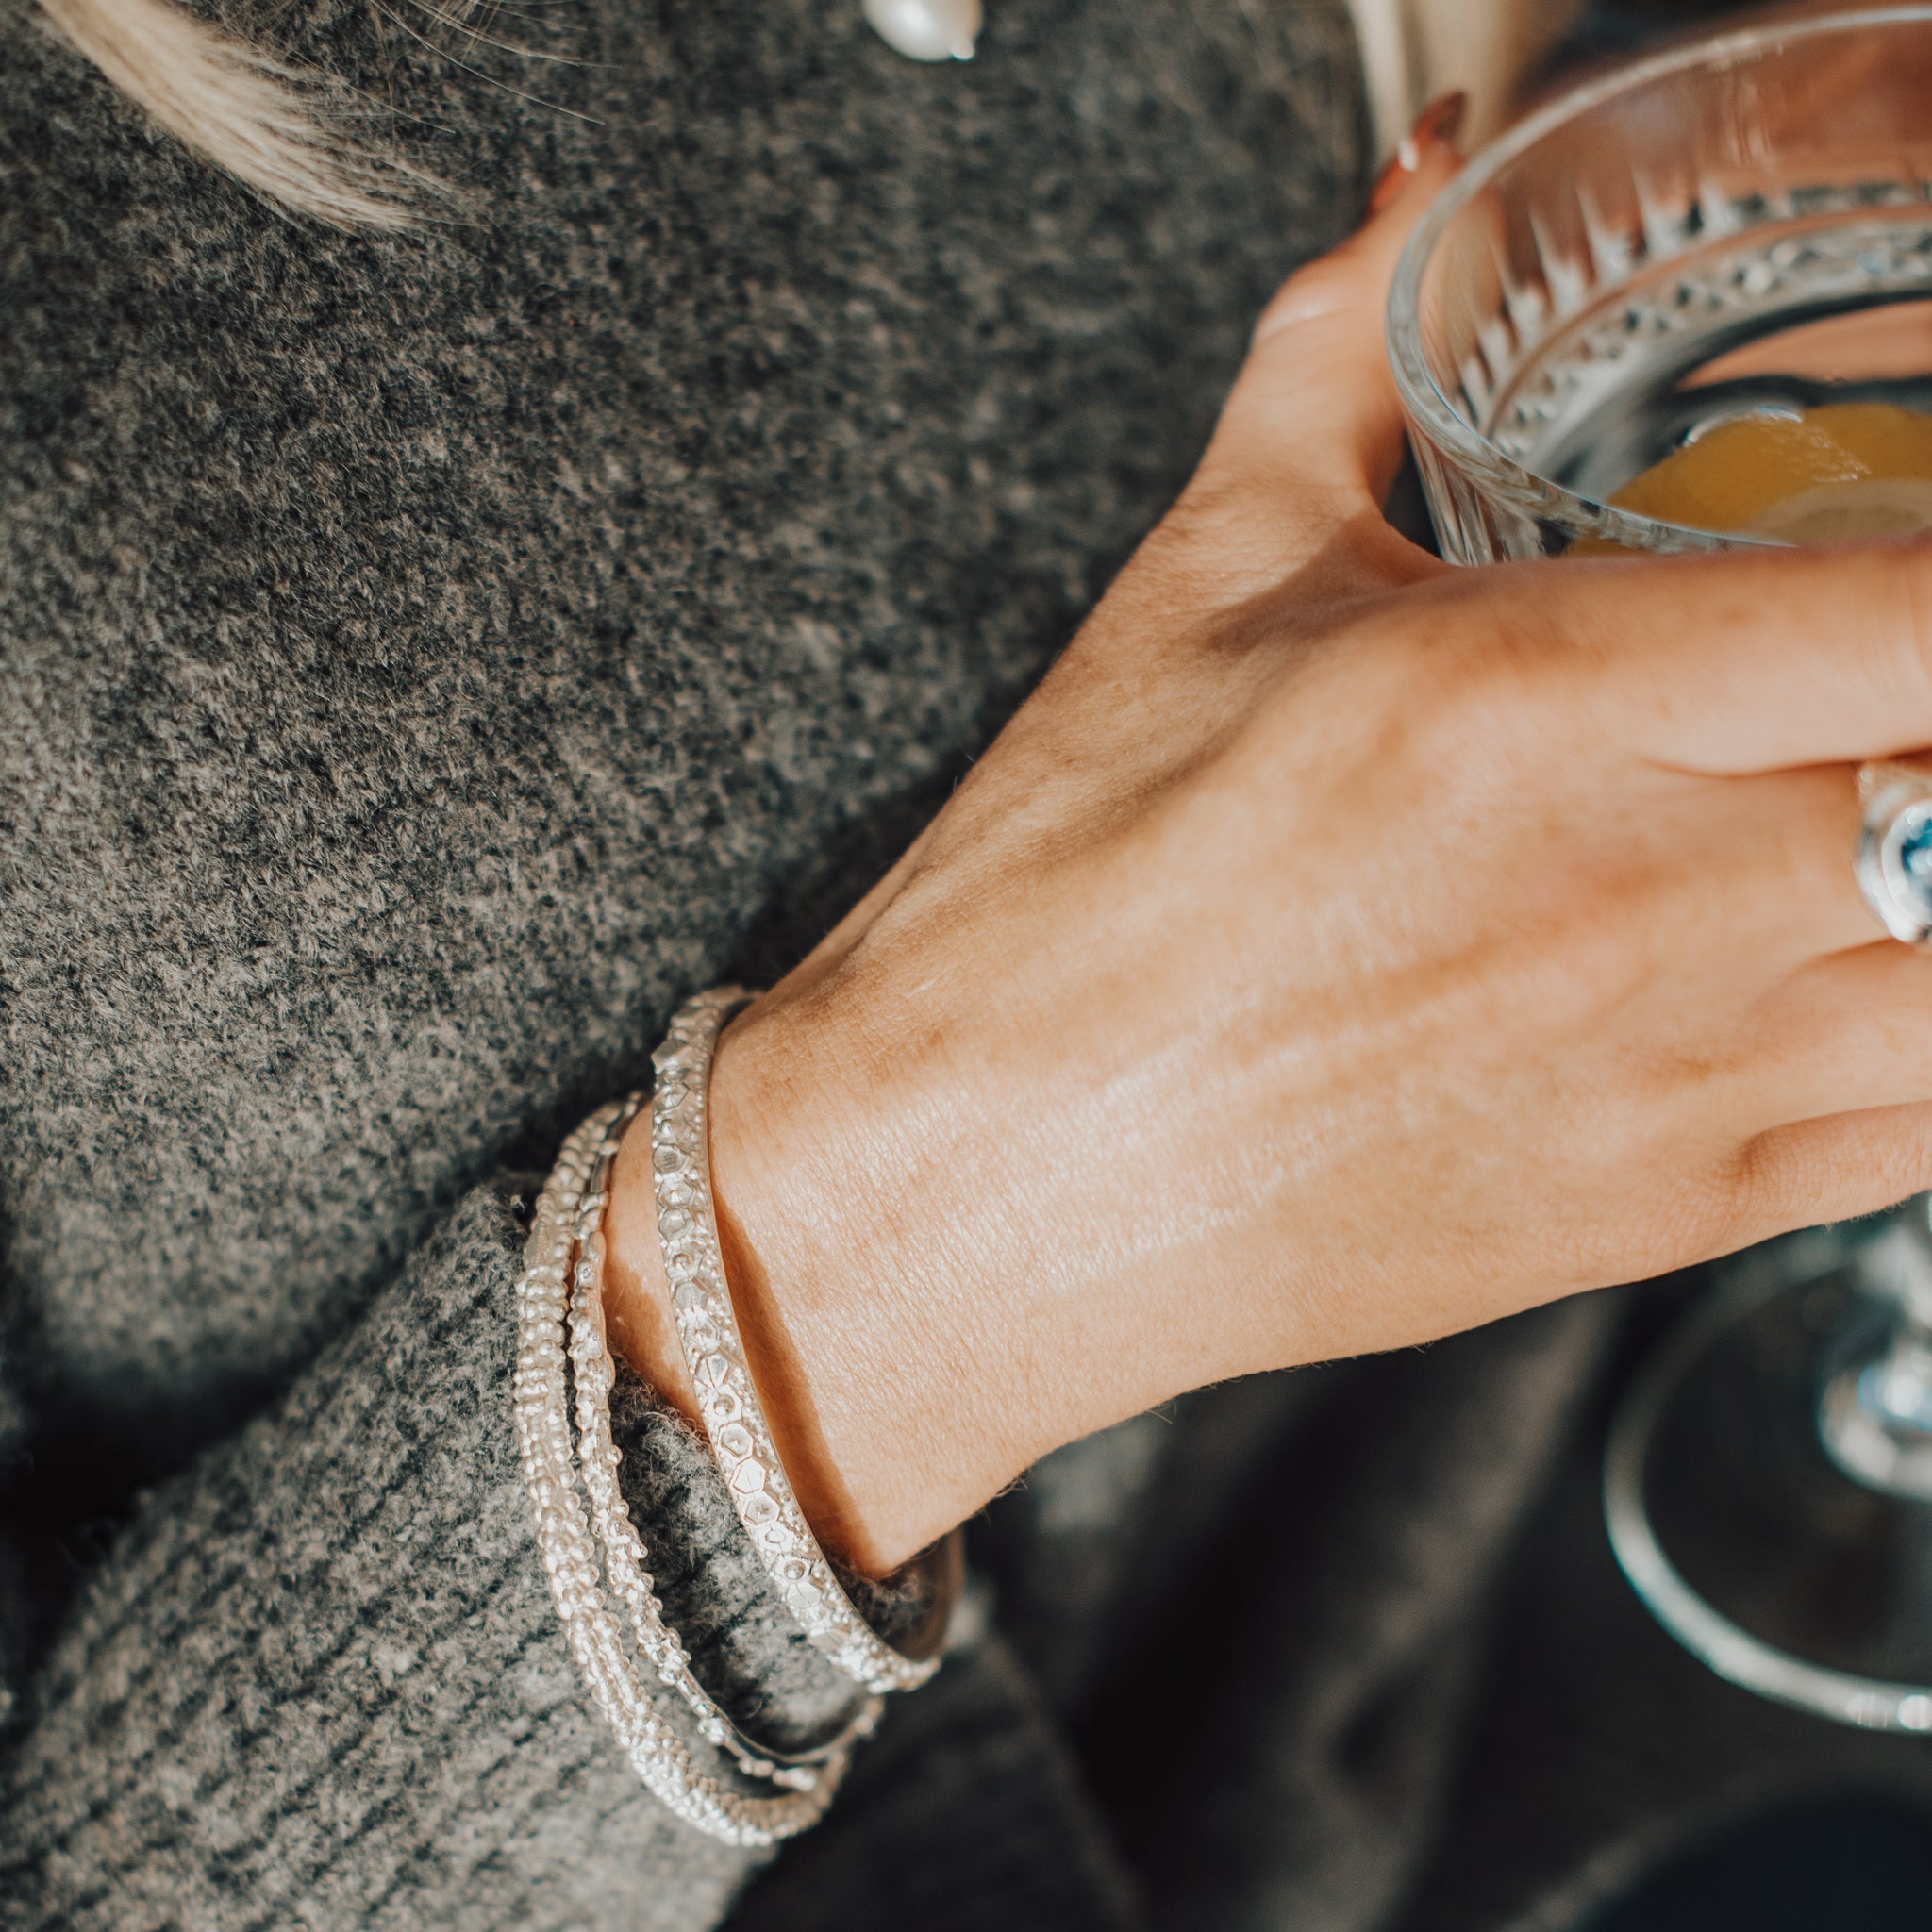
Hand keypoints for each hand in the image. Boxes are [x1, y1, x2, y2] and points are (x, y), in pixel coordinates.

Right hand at [606, 152, 1931, 1574]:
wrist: (978, 1181)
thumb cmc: (1059, 909)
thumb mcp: (1198, 589)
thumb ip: (1345, 361)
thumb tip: (1412, 204)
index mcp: (1525, 696)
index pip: (1928, 606)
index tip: (1909, 569)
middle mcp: (1638, 893)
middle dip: (1928, 724)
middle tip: (1856, 698)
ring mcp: (1673, 1073)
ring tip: (1864, 836)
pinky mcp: (1664, 1211)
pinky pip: (1925, 1130)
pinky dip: (1923, 1037)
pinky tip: (1849, 978)